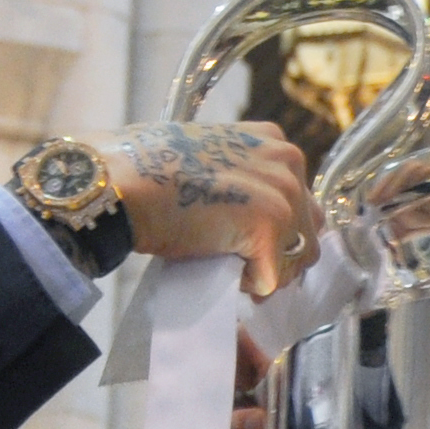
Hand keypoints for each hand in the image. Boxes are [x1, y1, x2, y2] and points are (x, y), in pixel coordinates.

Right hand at [101, 120, 316, 294]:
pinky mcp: (269, 229)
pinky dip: (246, 286)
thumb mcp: (211, 157)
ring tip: (229, 266)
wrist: (122, 181)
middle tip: (242, 264)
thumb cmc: (148, 170)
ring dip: (265, 271)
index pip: (299, 200)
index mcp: (274, 142)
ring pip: (296, 259)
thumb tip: (250, 218)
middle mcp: (288, 162)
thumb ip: (243, 179)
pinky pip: (270, 280)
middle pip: (307, 231)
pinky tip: (219, 268)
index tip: (247, 243)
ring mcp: (283, 195)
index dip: (277, 230)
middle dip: (278, 254)